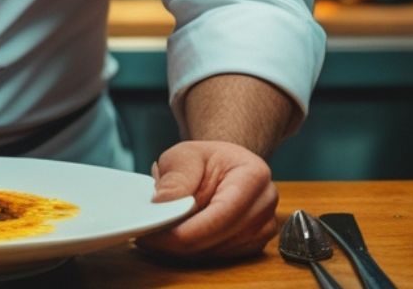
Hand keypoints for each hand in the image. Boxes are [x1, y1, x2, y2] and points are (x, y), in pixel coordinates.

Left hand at [136, 141, 278, 258]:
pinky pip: (219, 256)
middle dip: (178, 241)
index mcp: (254, 176)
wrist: (223, 166)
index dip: (181, 231)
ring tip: (160, 232)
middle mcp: (265, 204)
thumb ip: (175, 179)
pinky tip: (178, 236)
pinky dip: (195, 250)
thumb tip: (163, 205)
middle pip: (217, 239)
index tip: (151, 233)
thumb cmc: (206, 159)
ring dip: (185, 247)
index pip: (217, 216)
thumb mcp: (185, 156)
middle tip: (147, 236)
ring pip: (216, 252)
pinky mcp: (254, 243)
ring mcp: (263, 227)